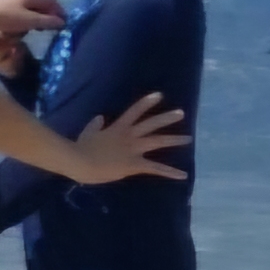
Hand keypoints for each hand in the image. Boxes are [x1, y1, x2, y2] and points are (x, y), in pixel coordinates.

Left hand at [0, 0, 63, 48]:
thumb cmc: (6, 19)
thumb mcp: (29, 22)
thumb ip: (47, 22)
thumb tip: (62, 22)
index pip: (51, 1)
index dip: (59, 12)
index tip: (64, 24)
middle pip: (39, 4)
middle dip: (46, 17)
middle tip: (49, 29)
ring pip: (28, 9)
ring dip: (33, 20)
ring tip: (32, 30)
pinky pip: (17, 13)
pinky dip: (21, 21)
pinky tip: (16, 30)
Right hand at [63, 92, 186, 186]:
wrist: (80, 161)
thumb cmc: (81, 148)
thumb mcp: (88, 133)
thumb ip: (95, 125)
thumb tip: (99, 117)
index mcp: (117, 128)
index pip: (135, 111)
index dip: (147, 102)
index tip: (159, 95)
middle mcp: (129, 136)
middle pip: (151, 124)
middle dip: (167, 118)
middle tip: (181, 113)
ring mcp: (133, 149)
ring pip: (158, 141)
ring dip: (174, 140)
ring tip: (188, 139)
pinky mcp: (135, 165)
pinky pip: (156, 168)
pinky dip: (170, 172)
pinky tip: (183, 175)